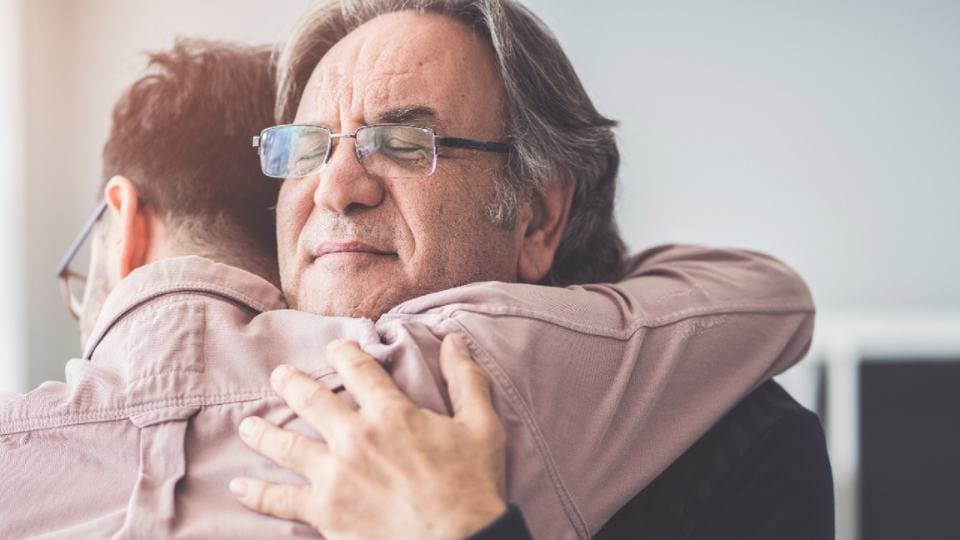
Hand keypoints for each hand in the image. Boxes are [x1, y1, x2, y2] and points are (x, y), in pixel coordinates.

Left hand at [230, 334, 507, 539]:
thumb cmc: (472, 486)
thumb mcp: (482, 426)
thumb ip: (466, 380)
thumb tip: (454, 340)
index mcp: (390, 413)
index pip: (358, 368)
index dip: (343, 352)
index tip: (334, 348)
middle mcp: (355, 437)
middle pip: (311, 399)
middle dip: (292, 383)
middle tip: (279, 376)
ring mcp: (334, 475)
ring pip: (286, 444)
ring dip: (263, 431)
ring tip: (249, 424)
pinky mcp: (324, 512)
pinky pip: (280, 500)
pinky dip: (257, 492)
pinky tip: (239, 485)